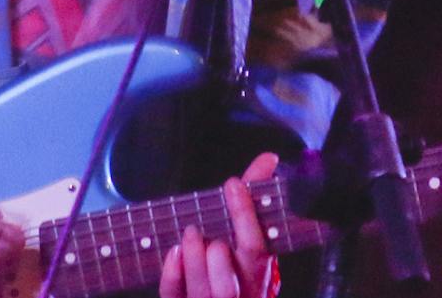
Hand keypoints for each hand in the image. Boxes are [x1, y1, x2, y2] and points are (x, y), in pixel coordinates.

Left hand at [159, 151, 280, 297]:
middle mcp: (238, 294)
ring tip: (189, 233)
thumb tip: (269, 158)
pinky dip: (172, 274)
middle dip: (215, 256)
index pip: (256, 249)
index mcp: (257, 274)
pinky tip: (173, 251)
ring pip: (203, 293)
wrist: (223, 294)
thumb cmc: (238, 257)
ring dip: (193, 260)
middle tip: (200, 229)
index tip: (233, 183)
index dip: (245, 215)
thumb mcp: (249, 230)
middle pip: (229, 285)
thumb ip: (254, 196)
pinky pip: (176, 296)